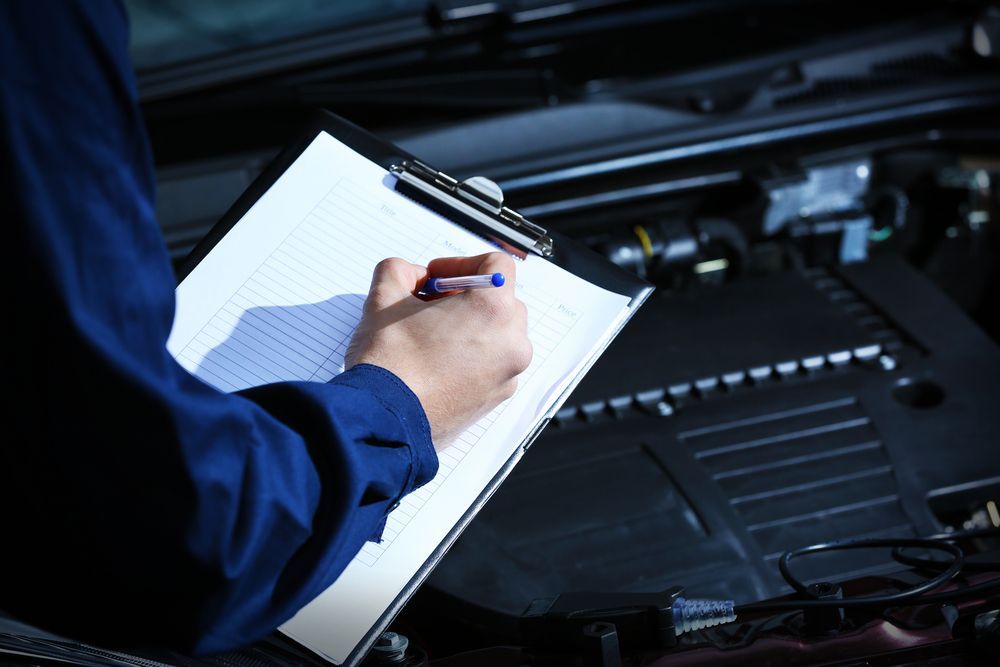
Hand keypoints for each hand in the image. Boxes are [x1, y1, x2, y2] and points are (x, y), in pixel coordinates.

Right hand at [345, 252, 531, 449]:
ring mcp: (507, 375)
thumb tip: (412, 276)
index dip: (462, 263)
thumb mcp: (384, 298)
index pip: (497, 266)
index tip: (436, 276)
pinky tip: (437, 362)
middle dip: (467, 296)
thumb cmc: (390, 363)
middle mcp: (512, 343)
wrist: (385, 421)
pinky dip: (472, 357)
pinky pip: (493, 365)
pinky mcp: (495, 400)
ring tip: (432, 335)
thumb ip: (400, 271)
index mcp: (494, 311)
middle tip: (431, 303)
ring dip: (471, 327)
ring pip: (498, 335)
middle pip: (501, 301)